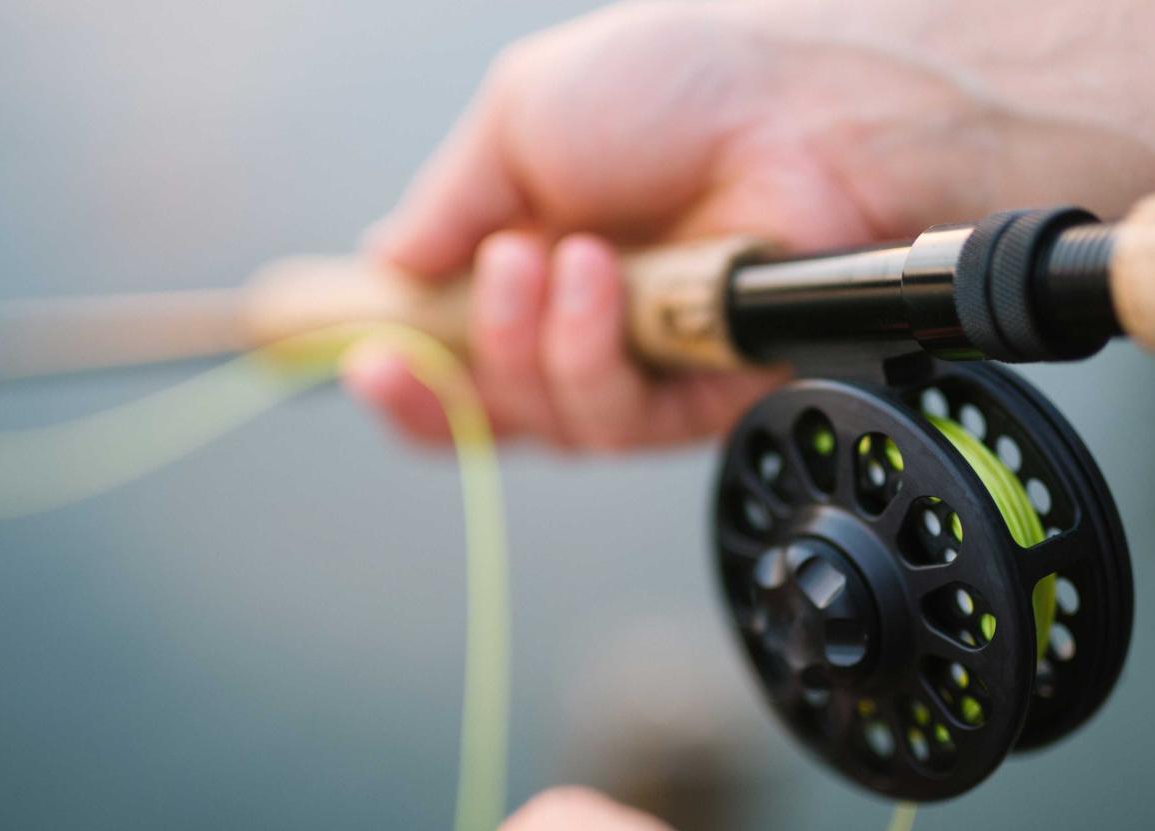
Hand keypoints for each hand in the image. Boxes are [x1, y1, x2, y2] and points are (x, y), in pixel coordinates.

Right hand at [345, 0, 1154, 449]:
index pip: (448, 346)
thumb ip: (447, 205)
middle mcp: (584, 321)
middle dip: (435, 381)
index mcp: (534, 255)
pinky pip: (614, 422)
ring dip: (517, 347)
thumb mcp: (522, 118)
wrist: (801, 103)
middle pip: (484, 410)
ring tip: (542, 258)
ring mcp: (642, 364)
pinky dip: (589, 353)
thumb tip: (385, 266)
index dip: (396, 368)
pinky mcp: (698, 397)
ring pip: (541, 420)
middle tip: (405, 339)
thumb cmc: (679, 85)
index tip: (352, 356)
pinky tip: (600, 283)